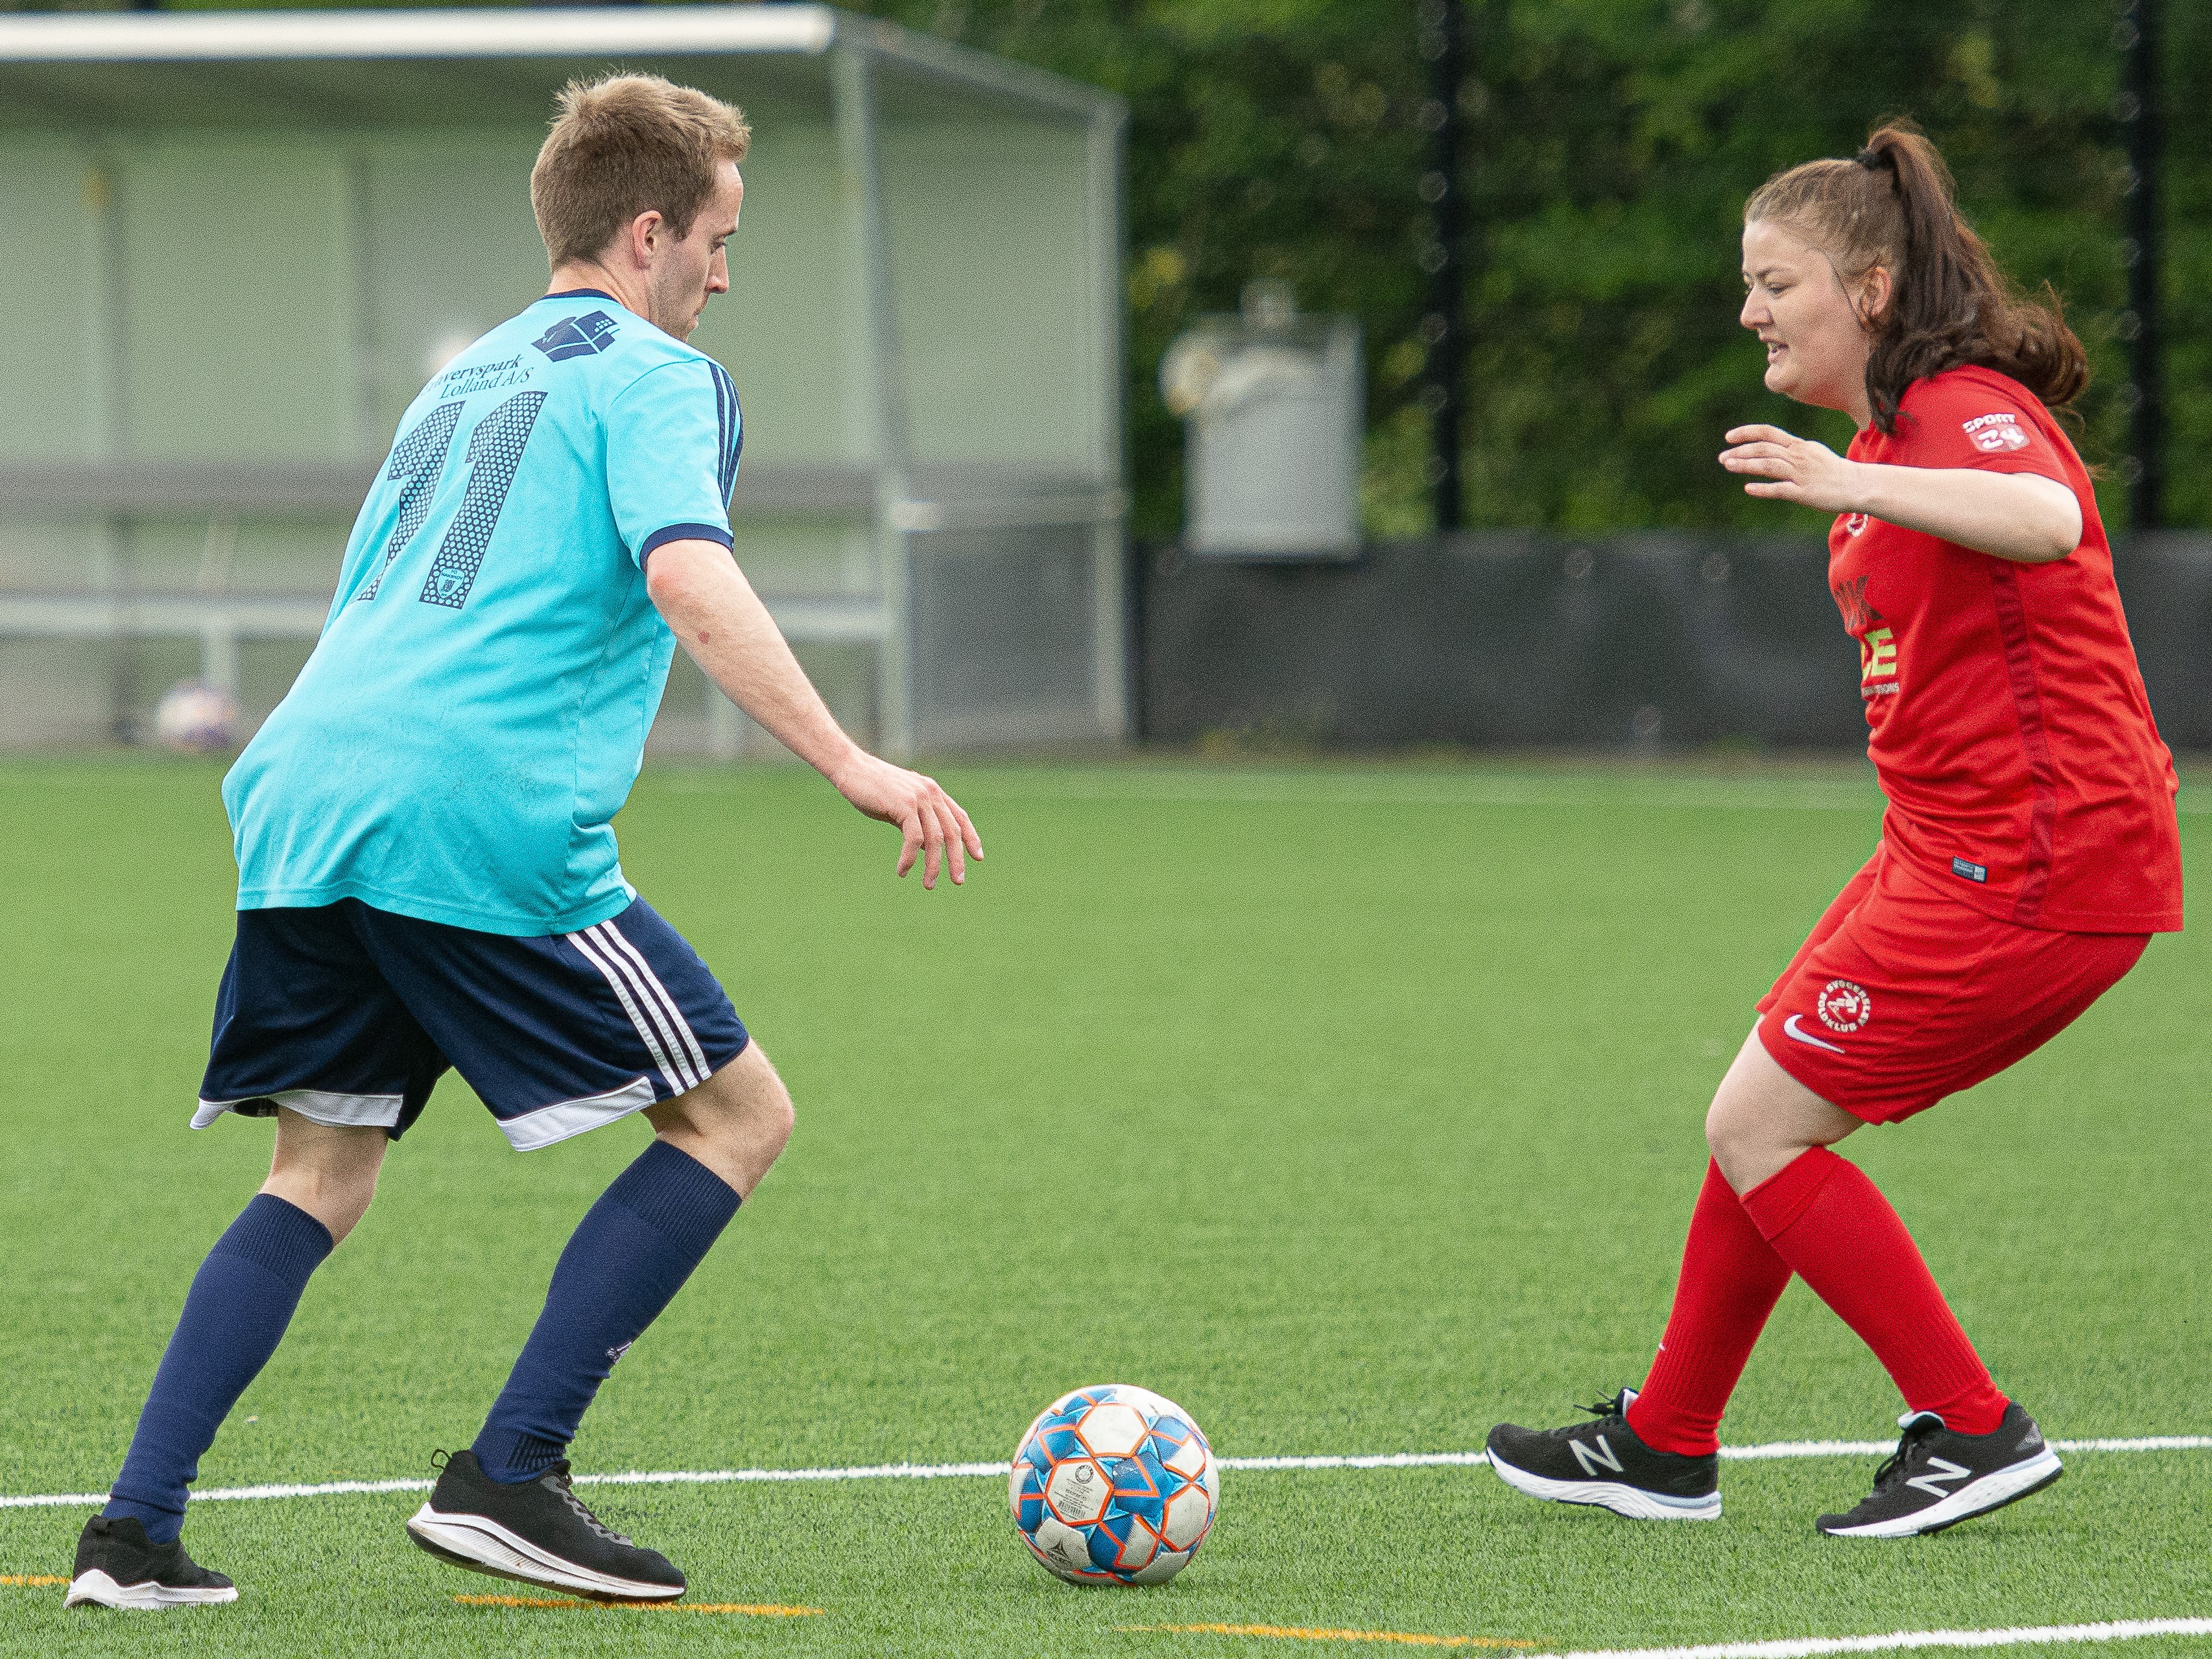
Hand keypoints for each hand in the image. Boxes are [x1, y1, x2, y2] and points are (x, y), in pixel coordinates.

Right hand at [827, 750, 982, 889]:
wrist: (850, 768)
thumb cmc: (872, 789)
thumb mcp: (900, 807)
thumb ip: (917, 824)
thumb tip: (928, 848)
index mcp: (932, 792)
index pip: (960, 817)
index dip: (971, 837)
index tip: (978, 857)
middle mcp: (930, 793)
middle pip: (952, 831)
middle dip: (957, 859)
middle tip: (958, 881)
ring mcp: (918, 798)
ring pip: (935, 838)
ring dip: (933, 865)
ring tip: (928, 884)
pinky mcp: (904, 805)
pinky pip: (914, 838)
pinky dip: (910, 858)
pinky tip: (903, 871)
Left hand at [1720, 424, 1865, 513]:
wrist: (1859, 485)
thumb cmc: (1835, 472)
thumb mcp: (1813, 454)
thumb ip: (1793, 452)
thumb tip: (1772, 452)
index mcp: (1800, 446)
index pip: (1769, 433)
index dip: (1747, 433)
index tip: (1729, 437)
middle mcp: (1799, 457)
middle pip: (1765, 449)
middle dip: (1741, 451)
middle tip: (1722, 458)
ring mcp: (1802, 474)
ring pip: (1769, 465)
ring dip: (1746, 465)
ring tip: (1728, 465)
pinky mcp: (1805, 493)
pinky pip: (1780, 489)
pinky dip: (1763, 488)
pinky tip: (1748, 488)